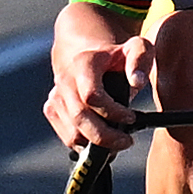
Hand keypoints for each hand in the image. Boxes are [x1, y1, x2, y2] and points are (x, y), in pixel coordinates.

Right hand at [45, 29, 140, 150]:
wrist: (88, 53)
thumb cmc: (117, 56)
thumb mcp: (136, 48)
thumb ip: (140, 59)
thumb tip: (137, 82)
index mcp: (83, 63)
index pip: (92, 96)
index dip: (113, 112)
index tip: (132, 117)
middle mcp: (65, 80)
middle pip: (80, 118)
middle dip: (105, 136)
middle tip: (126, 141)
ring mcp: (56, 96)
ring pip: (72, 132)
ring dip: (96, 145)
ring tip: (117, 143)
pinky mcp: (52, 109)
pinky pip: (66, 136)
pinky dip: (85, 145)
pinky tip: (102, 142)